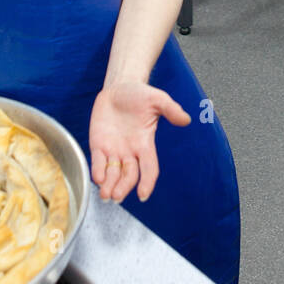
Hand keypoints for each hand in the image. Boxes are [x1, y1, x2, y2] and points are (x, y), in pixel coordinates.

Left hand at [88, 80, 189, 203]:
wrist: (119, 87)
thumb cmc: (140, 94)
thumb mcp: (158, 99)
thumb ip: (171, 109)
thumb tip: (186, 120)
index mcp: (145, 144)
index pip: (148, 168)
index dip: (147, 182)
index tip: (143, 195)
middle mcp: (129, 151)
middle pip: (128, 176)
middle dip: (123, 187)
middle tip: (117, 197)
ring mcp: (113, 149)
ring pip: (112, 173)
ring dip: (109, 185)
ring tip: (106, 195)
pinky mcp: (98, 144)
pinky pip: (98, 161)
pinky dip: (97, 171)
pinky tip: (97, 178)